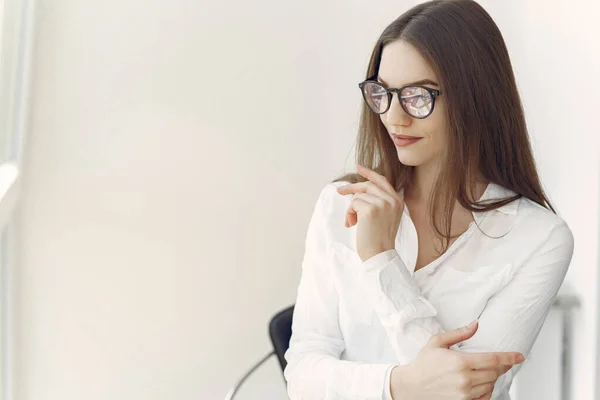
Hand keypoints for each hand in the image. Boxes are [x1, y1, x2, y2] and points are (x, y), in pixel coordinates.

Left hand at [336, 164, 404, 261]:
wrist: (380, 254)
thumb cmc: (379, 239)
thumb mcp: (385, 217)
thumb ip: (378, 202)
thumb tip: (359, 191)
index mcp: (397, 201)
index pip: (382, 181)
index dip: (369, 173)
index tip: (358, 167)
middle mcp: (392, 200)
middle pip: (367, 185)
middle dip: (351, 188)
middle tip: (339, 191)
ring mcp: (382, 203)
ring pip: (358, 196)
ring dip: (351, 210)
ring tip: (354, 223)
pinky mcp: (371, 209)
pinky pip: (353, 204)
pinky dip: (349, 214)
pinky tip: (353, 225)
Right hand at [390, 320, 524, 399]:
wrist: (411, 386)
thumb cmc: (423, 364)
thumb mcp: (437, 342)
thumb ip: (459, 333)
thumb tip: (475, 324)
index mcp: (460, 362)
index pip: (493, 359)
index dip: (509, 358)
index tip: (520, 356)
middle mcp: (465, 379)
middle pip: (495, 372)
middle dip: (501, 366)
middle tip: (502, 361)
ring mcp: (465, 394)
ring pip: (491, 385)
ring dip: (493, 377)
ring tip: (485, 371)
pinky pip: (485, 397)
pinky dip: (487, 390)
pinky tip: (481, 383)